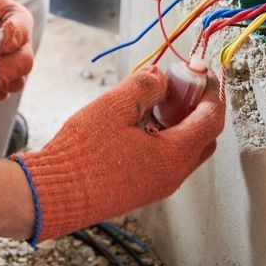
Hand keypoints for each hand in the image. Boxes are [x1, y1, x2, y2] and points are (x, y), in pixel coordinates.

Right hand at [14, 66, 224, 240]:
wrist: (54, 193)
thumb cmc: (82, 154)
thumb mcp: (114, 107)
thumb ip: (145, 86)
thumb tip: (161, 77)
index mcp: (173, 155)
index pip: (212, 119)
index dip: (211, 90)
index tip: (200, 72)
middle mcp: (172, 175)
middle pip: (204, 136)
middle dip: (197, 106)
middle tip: (177, 84)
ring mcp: (158, 185)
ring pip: (185, 148)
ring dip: (179, 121)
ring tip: (152, 100)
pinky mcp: (142, 189)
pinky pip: (166, 159)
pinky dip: (164, 136)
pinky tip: (137, 122)